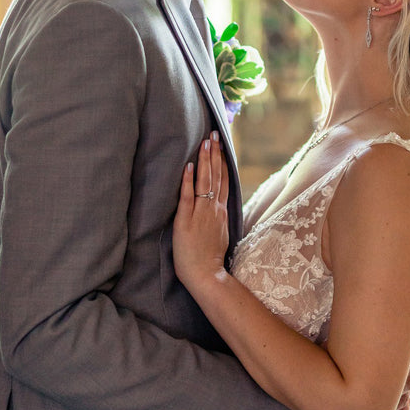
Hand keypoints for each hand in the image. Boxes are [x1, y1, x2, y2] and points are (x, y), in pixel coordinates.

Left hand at [173, 132, 229, 293]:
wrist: (206, 275)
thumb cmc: (210, 259)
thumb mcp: (220, 235)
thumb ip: (218, 220)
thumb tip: (218, 211)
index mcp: (221, 212)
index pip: (224, 182)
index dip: (222, 163)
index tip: (222, 146)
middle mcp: (214, 209)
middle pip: (216, 176)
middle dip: (215, 154)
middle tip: (213, 134)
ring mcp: (201, 214)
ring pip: (205, 182)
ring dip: (205, 161)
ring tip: (205, 142)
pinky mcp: (186, 221)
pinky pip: (188, 197)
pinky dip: (187, 180)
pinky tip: (187, 166)